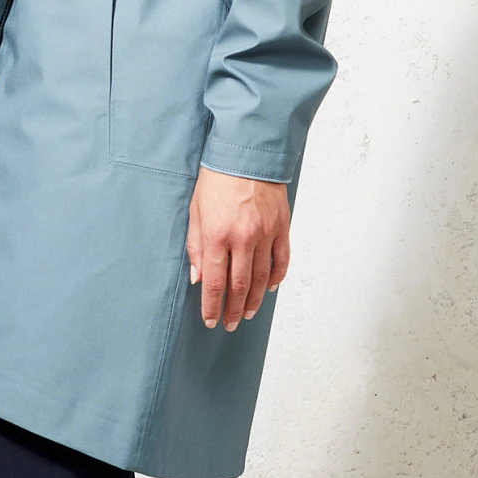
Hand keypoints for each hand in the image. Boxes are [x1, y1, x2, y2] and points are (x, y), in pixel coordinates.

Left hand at [186, 164, 290, 329]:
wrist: (246, 154)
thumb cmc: (216, 179)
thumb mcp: (195, 211)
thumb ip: (195, 246)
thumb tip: (198, 278)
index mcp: (217, 235)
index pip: (215, 283)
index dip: (212, 307)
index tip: (211, 320)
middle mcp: (243, 239)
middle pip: (240, 286)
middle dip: (233, 309)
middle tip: (229, 323)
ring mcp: (265, 234)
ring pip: (262, 278)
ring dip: (255, 300)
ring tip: (247, 313)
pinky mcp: (281, 227)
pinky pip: (282, 260)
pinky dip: (277, 278)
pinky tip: (270, 288)